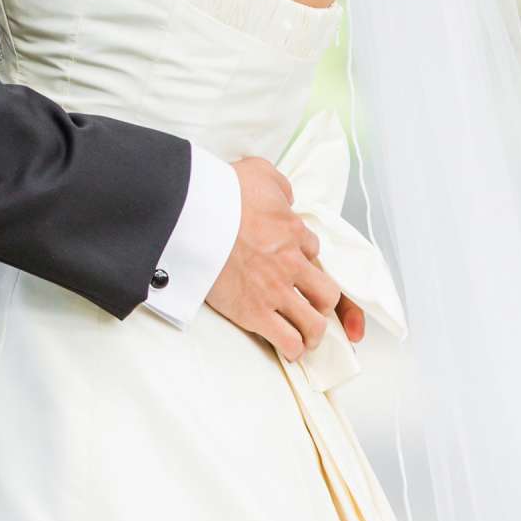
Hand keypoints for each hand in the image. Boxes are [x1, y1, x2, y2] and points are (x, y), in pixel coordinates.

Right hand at [207, 156, 364, 361]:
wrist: (193, 216)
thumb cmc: (221, 192)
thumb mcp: (259, 172)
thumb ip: (278, 185)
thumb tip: (286, 197)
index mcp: (293, 231)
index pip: (314, 251)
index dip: (305, 259)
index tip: (296, 265)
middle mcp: (290, 264)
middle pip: (327, 293)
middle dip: (322, 302)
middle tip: (311, 306)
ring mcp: (274, 291)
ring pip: (313, 323)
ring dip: (312, 331)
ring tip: (306, 335)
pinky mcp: (254, 313)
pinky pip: (287, 340)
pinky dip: (292, 348)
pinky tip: (290, 348)